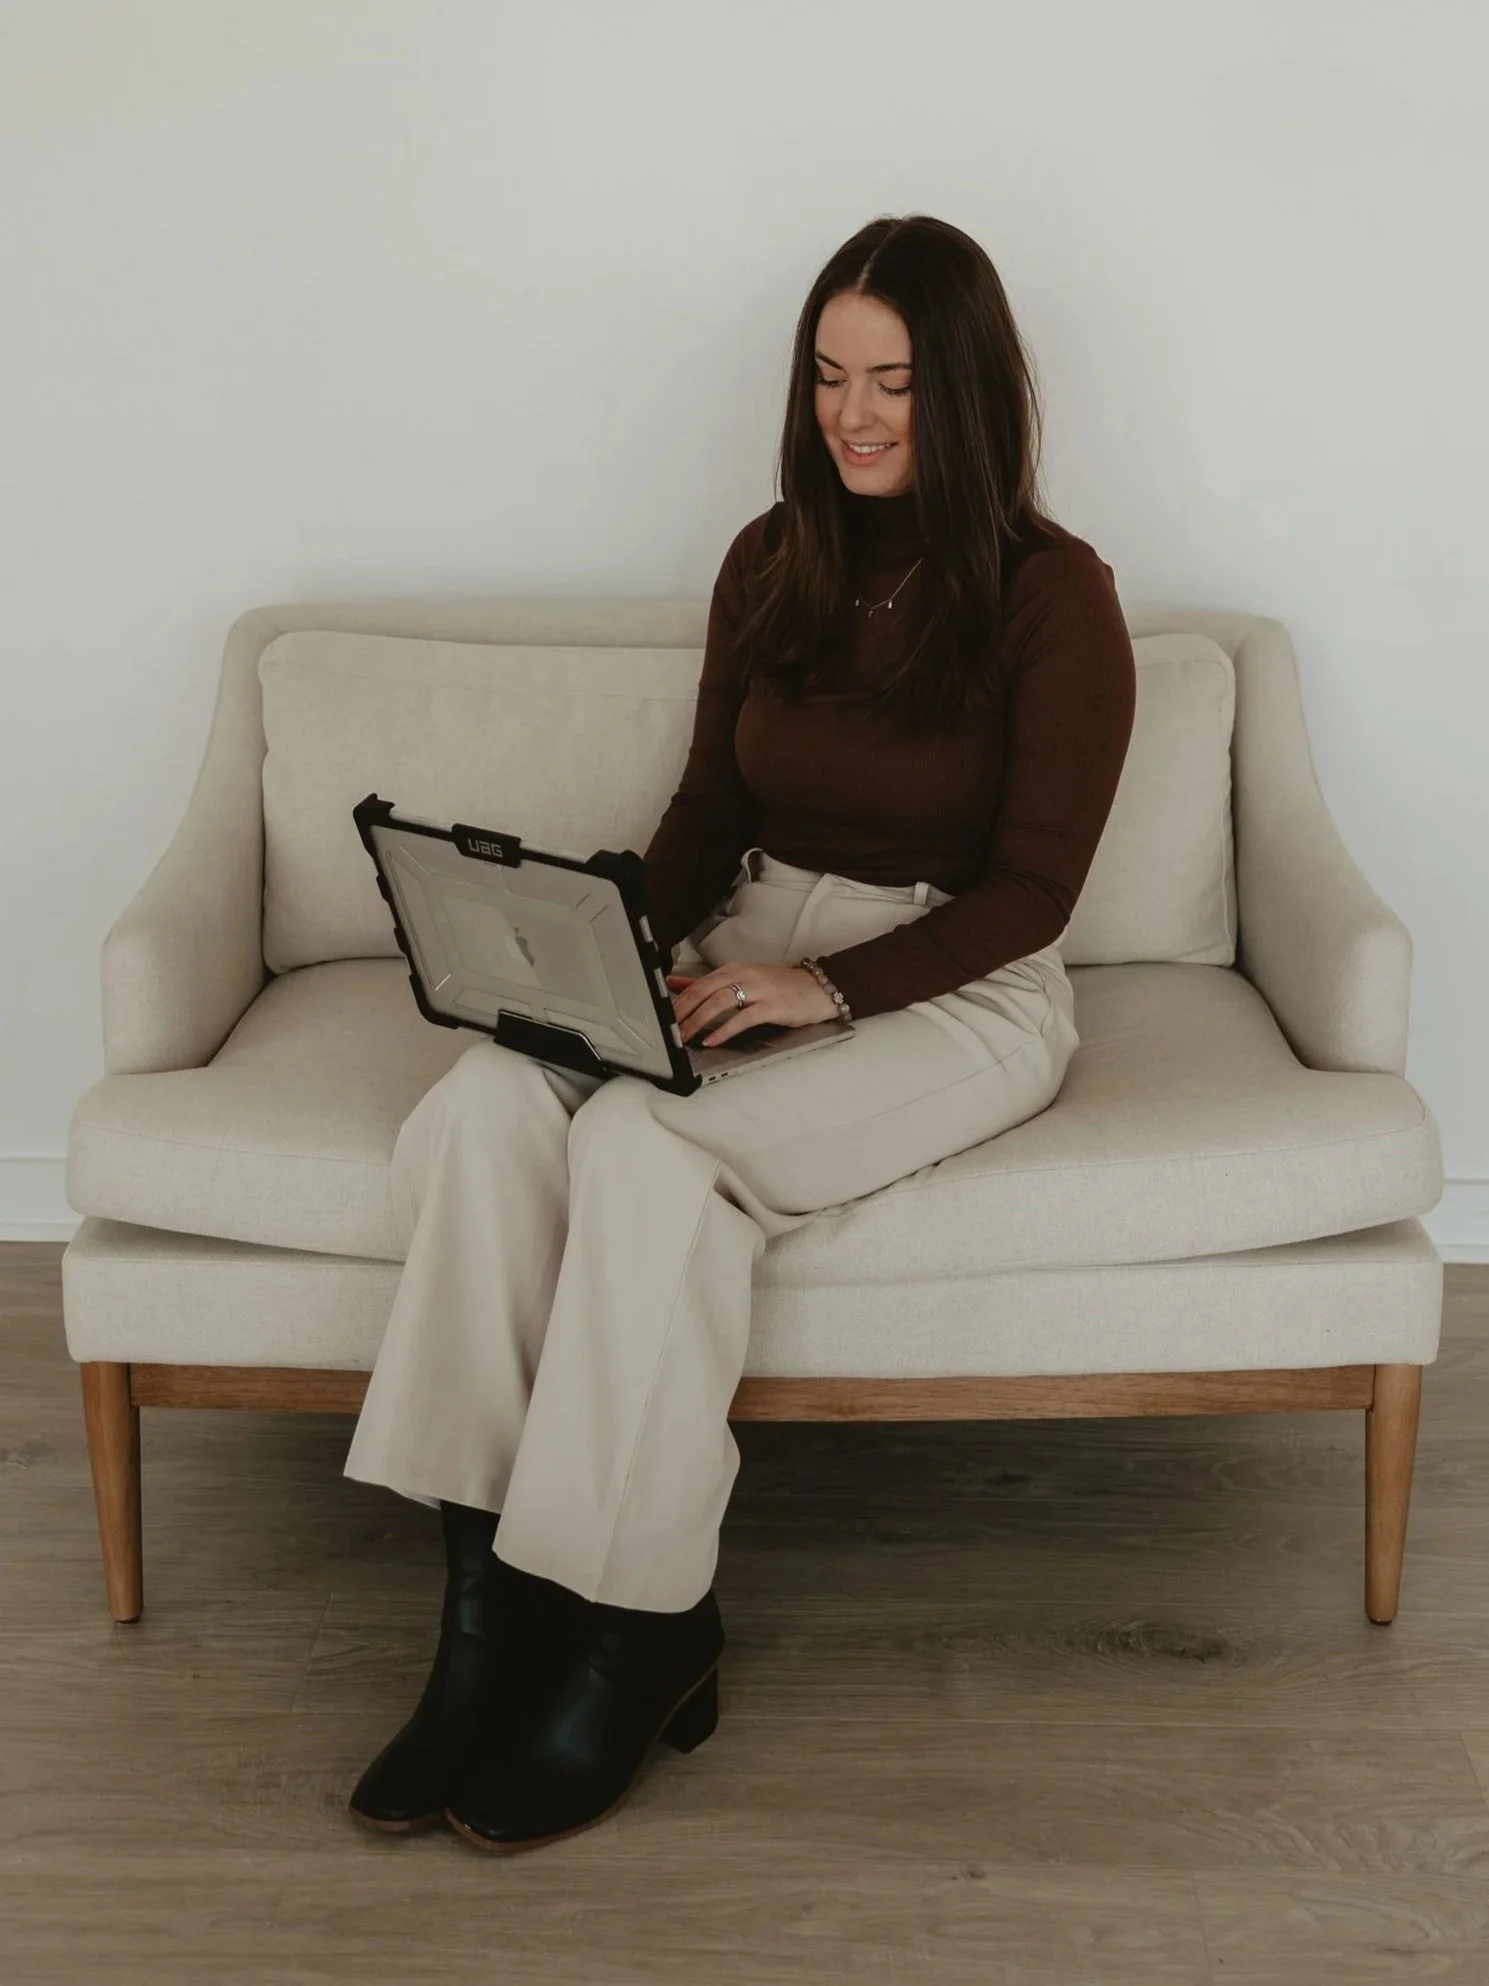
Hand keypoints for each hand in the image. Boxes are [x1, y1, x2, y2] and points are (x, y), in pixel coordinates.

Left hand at [666, 961, 837, 1048]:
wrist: (818, 988)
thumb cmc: (780, 987)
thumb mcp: (744, 979)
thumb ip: (711, 984)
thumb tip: (678, 984)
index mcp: (734, 969)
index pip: (698, 983)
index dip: (677, 1000)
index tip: (662, 1016)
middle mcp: (744, 975)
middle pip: (704, 990)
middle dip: (682, 1010)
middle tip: (667, 1028)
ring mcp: (759, 989)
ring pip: (720, 1002)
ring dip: (698, 1020)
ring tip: (684, 1036)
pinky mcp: (772, 1006)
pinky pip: (743, 1018)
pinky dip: (725, 1030)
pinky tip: (713, 1040)